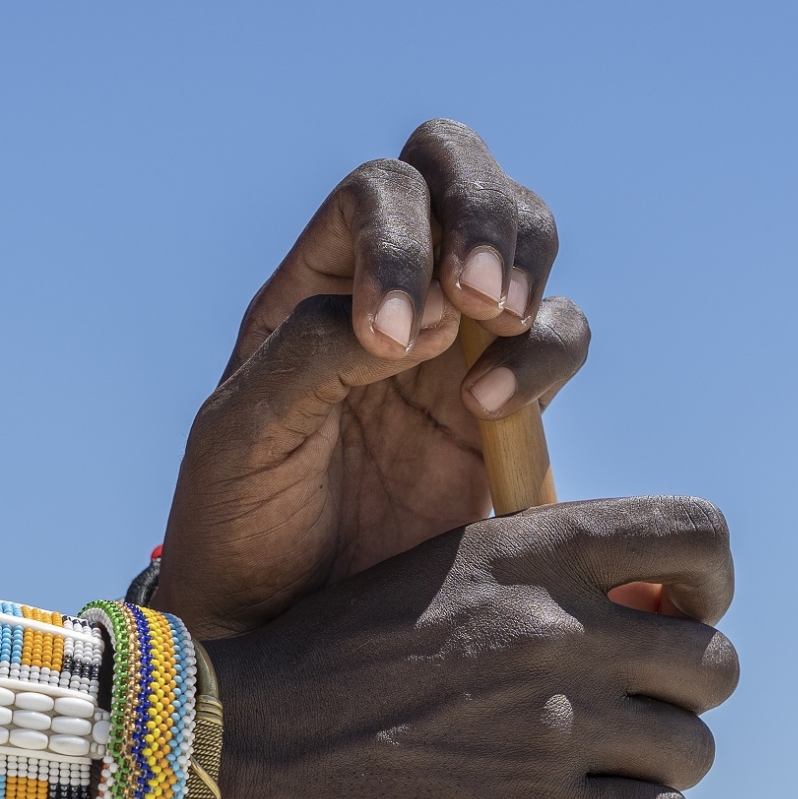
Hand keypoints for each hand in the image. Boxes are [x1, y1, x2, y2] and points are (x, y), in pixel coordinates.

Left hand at [152, 119, 590, 638]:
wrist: (283, 625)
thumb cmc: (240, 522)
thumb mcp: (243, 435)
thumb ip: (312, 357)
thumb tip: (425, 320)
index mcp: (316, 282)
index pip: (377, 194)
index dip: (400, 239)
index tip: (388, 339)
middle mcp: (393, 290)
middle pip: (460, 173)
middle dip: (485, 212)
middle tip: (481, 299)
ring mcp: (457, 343)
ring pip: (525, 237)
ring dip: (525, 267)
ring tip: (495, 335)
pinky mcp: (510, 406)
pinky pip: (557, 336)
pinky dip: (547, 351)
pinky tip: (495, 410)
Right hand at [201, 496, 737, 798]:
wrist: (230, 761)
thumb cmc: (320, 673)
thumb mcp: (427, 583)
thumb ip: (528, 580)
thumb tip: (640, 611)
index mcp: (528, 552)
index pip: (699, 538)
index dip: (706, 587)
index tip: (670, 621)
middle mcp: (557, 627)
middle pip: (712, 660)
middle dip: (676, 699)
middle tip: (620, 725)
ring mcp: (556, 724)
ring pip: (693, 748)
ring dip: (655, 774)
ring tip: (593, 788)